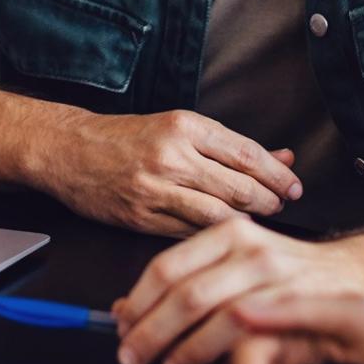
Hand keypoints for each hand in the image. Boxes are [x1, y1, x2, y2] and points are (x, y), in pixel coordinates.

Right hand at [27, 109, 300, 236]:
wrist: (70, 150)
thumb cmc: (125, 137)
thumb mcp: (177, 127)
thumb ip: (229, 146)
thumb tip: (282, 158)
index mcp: (184, 127)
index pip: (246, 154)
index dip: (277, 174)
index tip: (294, 185)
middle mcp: (171, 157)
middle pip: (238, 187)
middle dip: (269, 200)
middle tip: (284, 205)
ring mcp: (155, 190)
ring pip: (218, 214)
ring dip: (247, 221)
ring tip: (262, 222)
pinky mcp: (142, 218)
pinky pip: (190, 233)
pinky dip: (214, 236)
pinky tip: (228, 236)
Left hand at [114, 218, 363, 363]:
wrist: (360, 275)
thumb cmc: (290, 272)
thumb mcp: (235, 260)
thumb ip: (187, 279)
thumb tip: (121, 309)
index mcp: (228, 234)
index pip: (166, 266)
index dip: (139, 303)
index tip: (121, 327)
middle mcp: (251, 252)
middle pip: (187, 295)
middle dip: (153, 333)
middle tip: (133, 358)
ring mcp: (278, 282)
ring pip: (220, 319)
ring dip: (189, 353)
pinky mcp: (301, 313)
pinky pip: (260, 346)